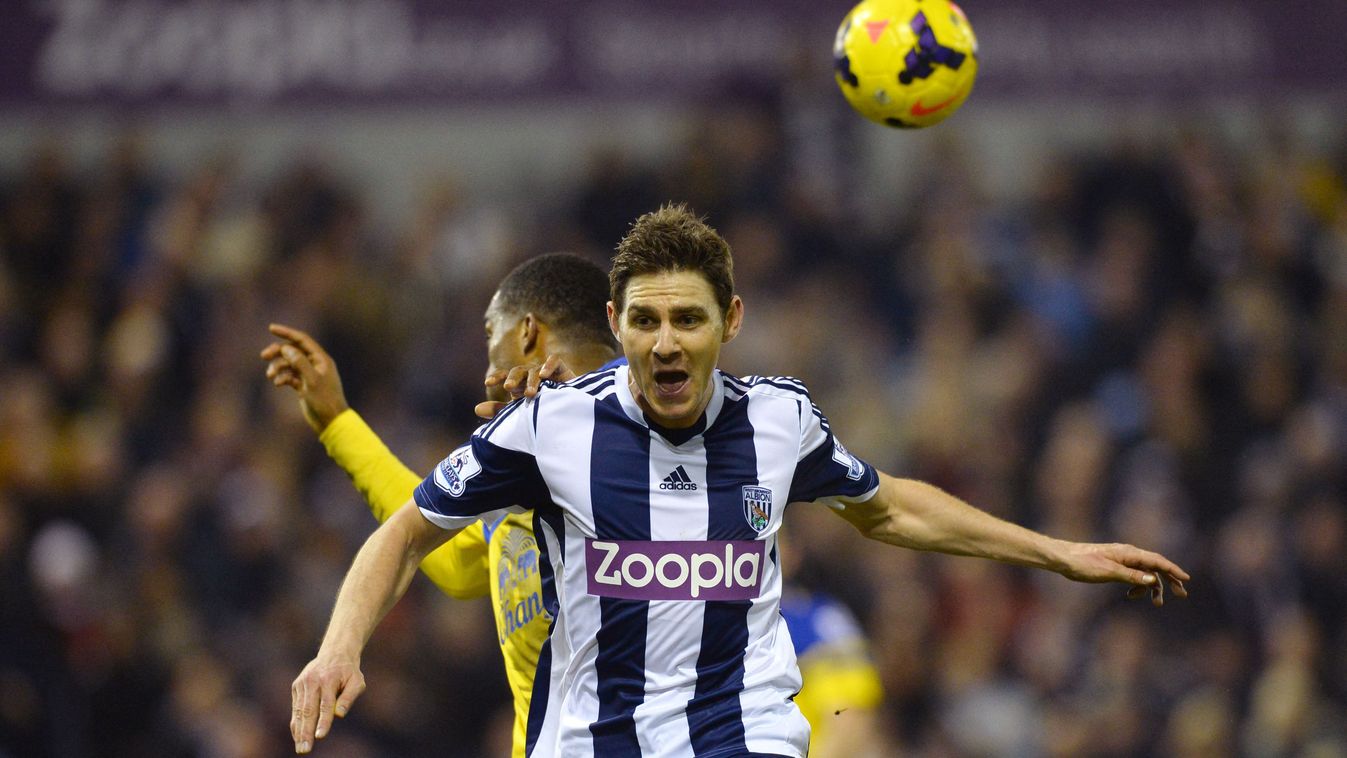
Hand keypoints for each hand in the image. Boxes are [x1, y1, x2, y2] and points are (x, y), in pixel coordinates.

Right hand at [261, 323, 349, 432]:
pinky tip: (278, 384)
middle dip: (278, 352)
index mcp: (321, 359)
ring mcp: (308, 375)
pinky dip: (282, 378)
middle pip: (293, 351)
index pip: (302, 340)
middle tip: (263, 356)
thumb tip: (286, 348)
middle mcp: (315, 365)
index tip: (271, 328)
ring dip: (278, 367)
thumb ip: (299, 362)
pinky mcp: (303, 386)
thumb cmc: (324, 400)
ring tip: (270, 376)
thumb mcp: (311, 380)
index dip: (287, 333)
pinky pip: (289, 376)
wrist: (330, 421)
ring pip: (289, 364)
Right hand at [290, 653, 365, 753]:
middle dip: (306, 732)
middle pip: (308, 710)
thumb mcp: (357, 681)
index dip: (323, 721)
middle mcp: (312, 681)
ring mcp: (302, 683)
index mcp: (328, 679)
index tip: (320, 736)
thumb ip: (349, 697)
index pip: (325, 704)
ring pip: (299, 711)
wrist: (334, 653)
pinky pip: (295, 708)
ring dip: (299, 731)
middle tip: (305, 749)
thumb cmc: (349, 671)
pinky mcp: (296, 686)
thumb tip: (340, 714)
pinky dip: (296, 723)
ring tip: (300, 747)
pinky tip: (298, 737)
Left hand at [474, 354, 575, 418]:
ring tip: (530, 394)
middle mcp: (531, 375)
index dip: (497, 377)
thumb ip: (499, 410)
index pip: (505, 375)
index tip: (488, 383)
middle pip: (519, 371)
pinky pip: (554, 360)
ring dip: (531, 381)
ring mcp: (547, 371)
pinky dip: (549, 365)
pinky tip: (545, 375)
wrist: (570, 413)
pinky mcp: (562, 369)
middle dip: (513, 378)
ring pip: (535, 370)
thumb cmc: (542, 412)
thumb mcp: (519, 412)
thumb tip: (476, 409)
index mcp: (519, 383)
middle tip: (508, 387)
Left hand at [1057, 542, 1189, 606]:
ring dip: (1153, 587)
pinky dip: (1138, 585)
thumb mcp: (1108, 572)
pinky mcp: (1114, 565)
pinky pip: (1133, 575)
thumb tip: (1153, 580)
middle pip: (1155, 566)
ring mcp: (1122, 559)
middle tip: (1181, 595)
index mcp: (1129, 553)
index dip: (1173, 570)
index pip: (1157, 561)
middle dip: (1169, 580)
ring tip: (1157, 603)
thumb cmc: (1084, 563)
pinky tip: (1132, 595)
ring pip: (1145, 573)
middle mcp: (1128, 554)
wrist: (1063, 559)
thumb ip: (1131, 576)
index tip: (1186, 580)